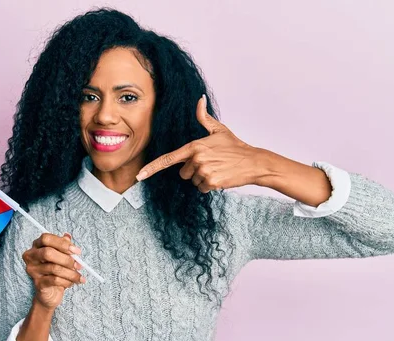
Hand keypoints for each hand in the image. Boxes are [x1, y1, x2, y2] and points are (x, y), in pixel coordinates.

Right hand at [22, 232, 84, 309]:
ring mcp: (33, 270)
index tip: (77, 251)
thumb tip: (67, 236)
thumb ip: (64, 245)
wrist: (50, 292)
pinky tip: (72, 283)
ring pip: (54, 268)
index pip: (46, 238)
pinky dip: (67, 281)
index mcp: (37, 245)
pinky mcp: (38, 283)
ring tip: (79, 277)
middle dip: (67, 259)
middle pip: (48, 253)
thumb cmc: (56, 270)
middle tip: (79, 265)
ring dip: (71, 273)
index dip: (62, 243)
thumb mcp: (61, 256)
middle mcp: (31, 256)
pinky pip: (55, 280)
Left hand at [136, 95, 262, 192]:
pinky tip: (220, 176)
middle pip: (182, 173)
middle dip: (193, 170)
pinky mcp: (211, 182)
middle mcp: (196, 158)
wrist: (253, 162)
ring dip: (202, 178)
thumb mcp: (219, 130)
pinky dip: (210, 185)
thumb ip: (204, 117)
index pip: (168, 159)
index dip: (152, 168)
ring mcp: (203, 171)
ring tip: (217, 169)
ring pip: (192, 181)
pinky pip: (202, 188)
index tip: (140, 176)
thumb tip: (200, 100)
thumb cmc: (235, 146)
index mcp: (194, 146)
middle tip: (211, 163)